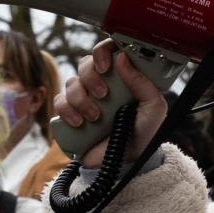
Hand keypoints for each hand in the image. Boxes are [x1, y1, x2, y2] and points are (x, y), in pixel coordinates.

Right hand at [55, 41, 169, 168]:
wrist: (126, 161)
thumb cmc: (143, 132)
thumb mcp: (154, 109)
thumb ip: (144, 84)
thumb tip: (123, 58)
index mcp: (121, 76)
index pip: (108, 50)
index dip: (102, 51)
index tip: (106, 67)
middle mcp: (101, 82)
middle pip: (85, 64)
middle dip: (91, 78)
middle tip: (103, 96)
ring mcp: (84, 97)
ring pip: (71, 82)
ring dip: (81, 99)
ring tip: (95, 118)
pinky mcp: (70, 113)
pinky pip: (59, 102)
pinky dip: (67, 111)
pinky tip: (79, 123)